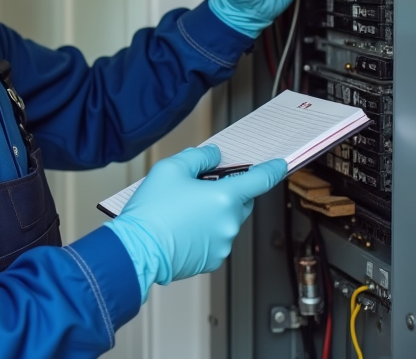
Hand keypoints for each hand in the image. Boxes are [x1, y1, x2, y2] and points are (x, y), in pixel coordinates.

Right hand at [103, 146, 285, 301]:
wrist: (137, 250)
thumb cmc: (152, 211)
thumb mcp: (170, 169)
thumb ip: (198, 157)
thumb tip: (213, 156)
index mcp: (225, 197)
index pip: (260, 180)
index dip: (272, 170)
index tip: (278, 165)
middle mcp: (229, 223)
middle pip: (241, 201)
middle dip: (227, 192)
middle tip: (200, 187)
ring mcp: (222, 244)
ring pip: (226, 222)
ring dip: (213, 214)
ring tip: (183, 211)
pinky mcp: (211, 260)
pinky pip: (215, 240)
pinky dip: (205, 233)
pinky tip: (182, 228)